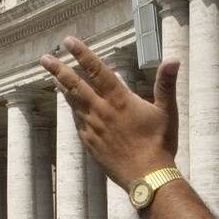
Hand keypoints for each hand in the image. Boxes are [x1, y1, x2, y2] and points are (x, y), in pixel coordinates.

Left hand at [40, 37, 179, 189]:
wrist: (147, 177)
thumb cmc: (160, 144)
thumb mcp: (167, 112)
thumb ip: (166, 84)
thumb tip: (173, 60)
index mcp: (120, 99)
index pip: (97, 70)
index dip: (82, 54)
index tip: (69, 41)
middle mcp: (102, 111)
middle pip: (75, 85)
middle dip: (59, 69)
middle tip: (45, 58)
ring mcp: (93, 127)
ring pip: (73, 103)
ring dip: (62, 88)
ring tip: (53, 77)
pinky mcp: (90, 143)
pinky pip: (77, 122)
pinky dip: (72, 110)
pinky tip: (69, 105)